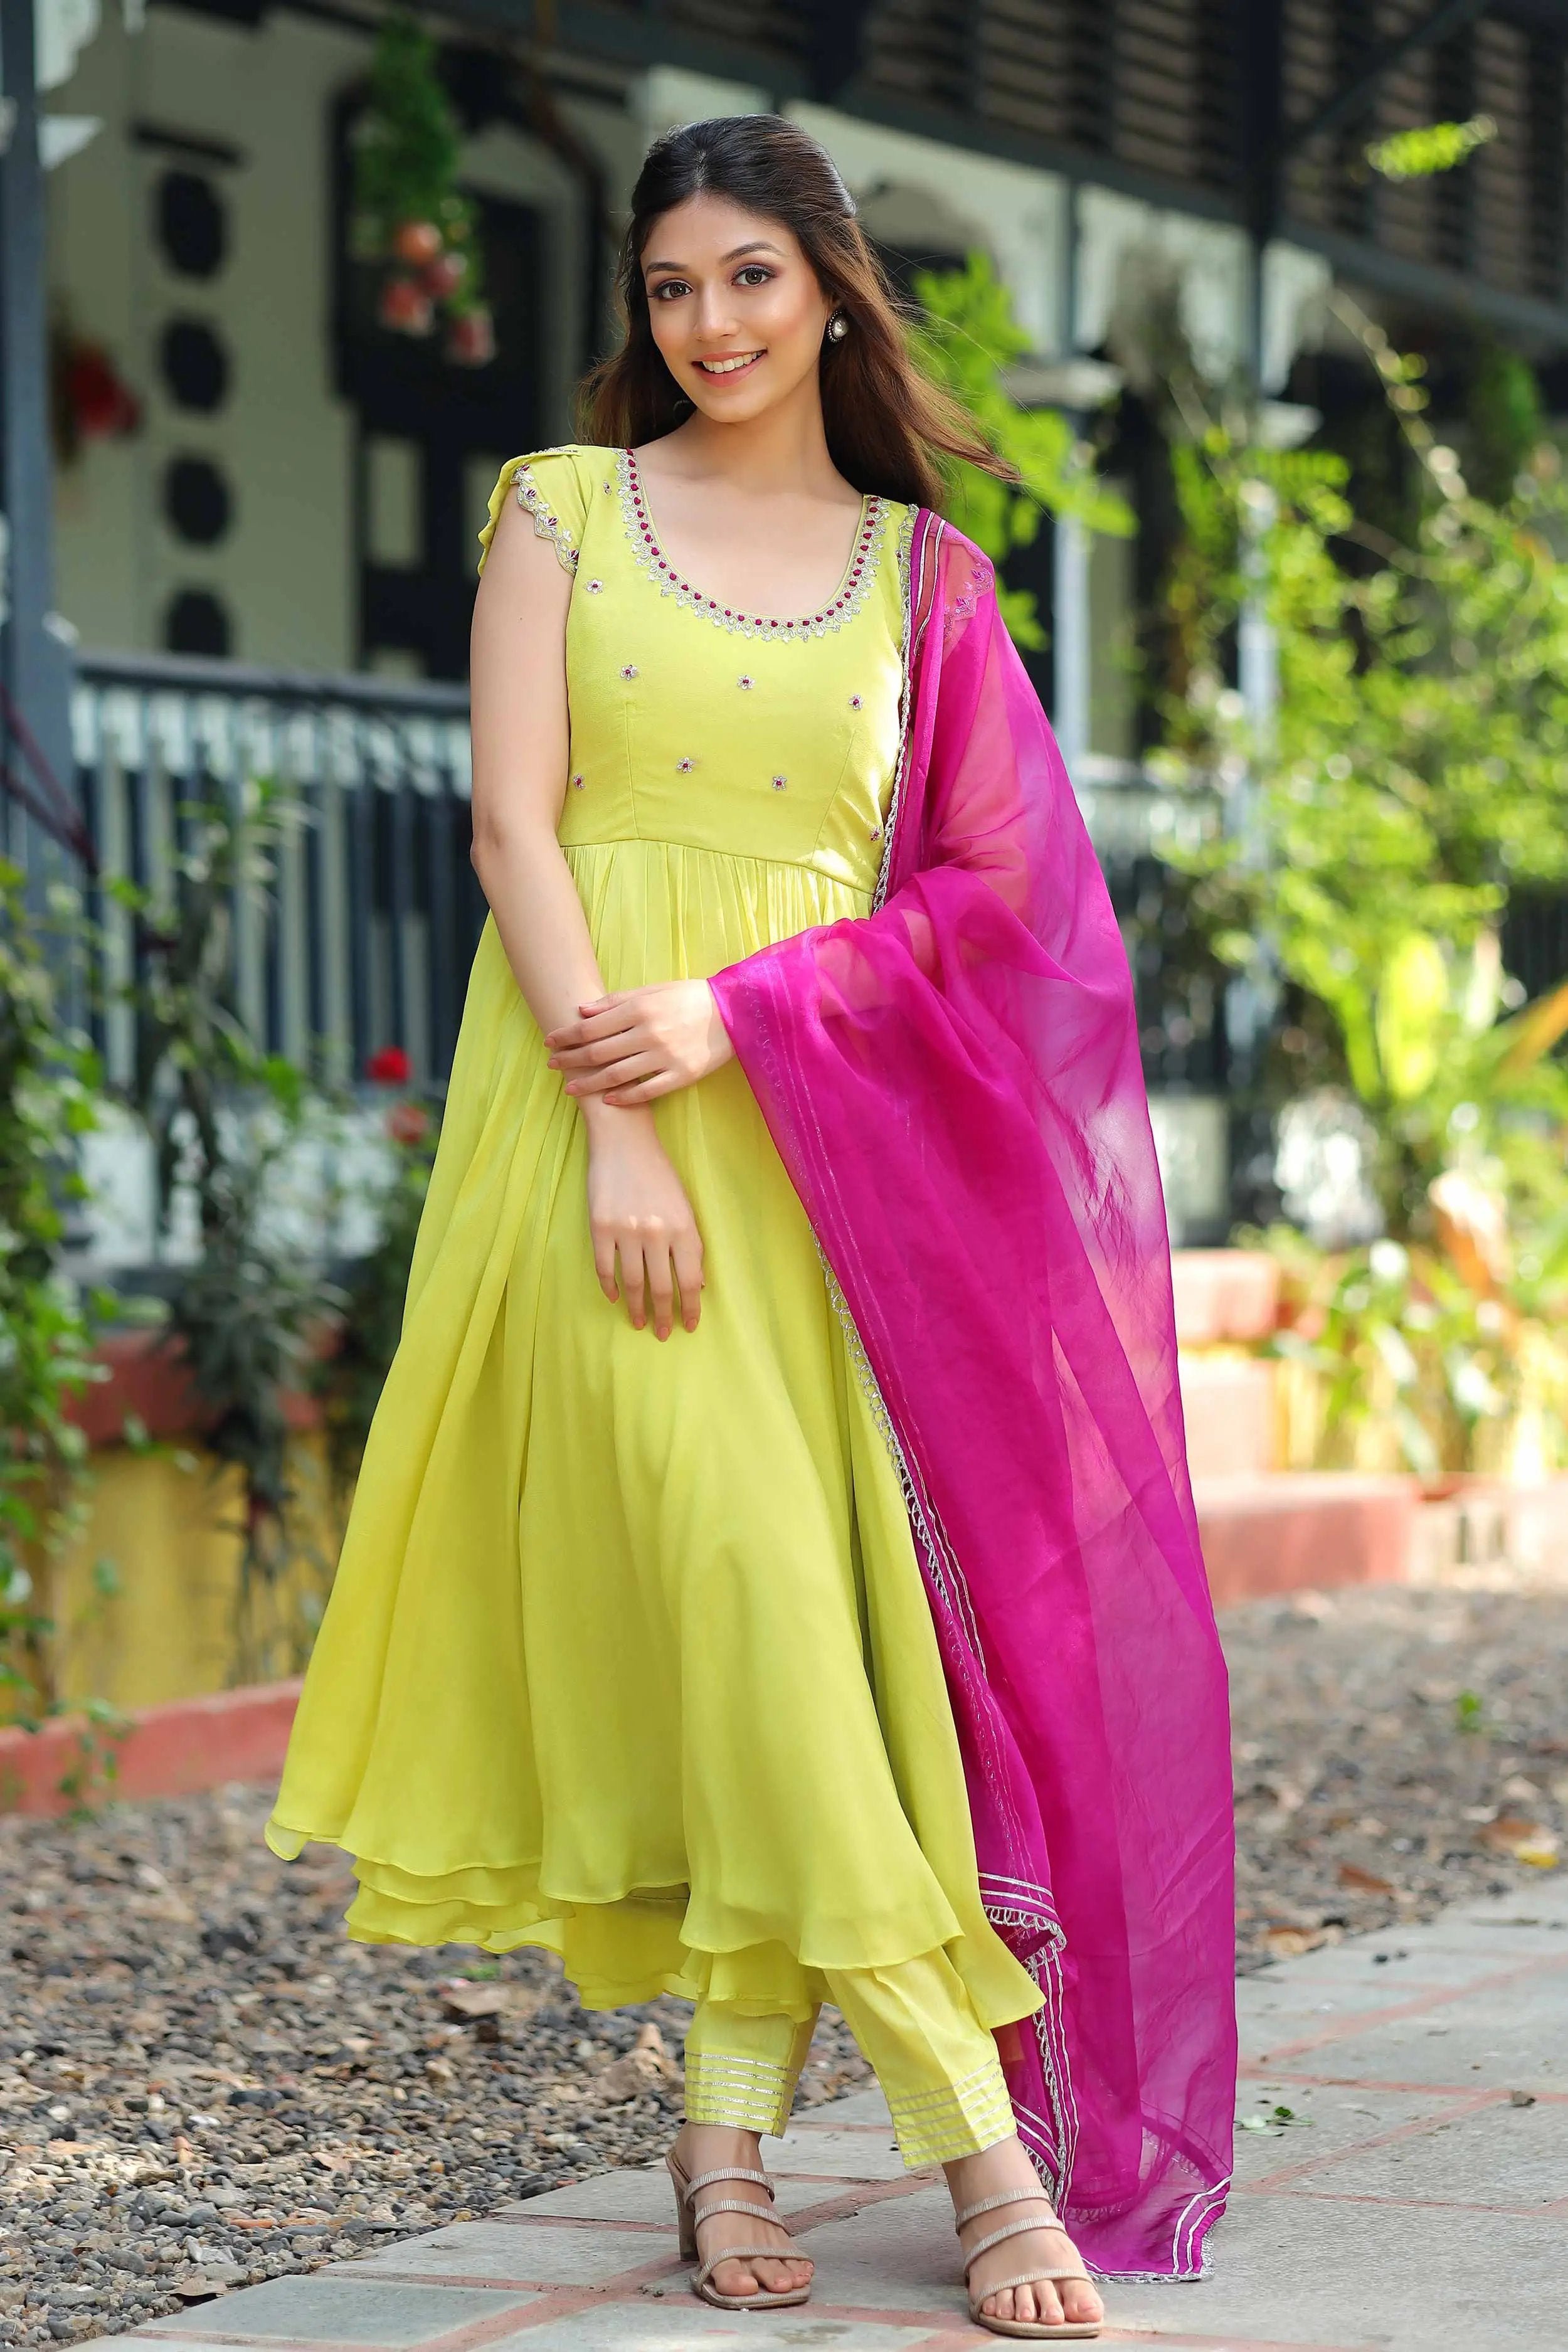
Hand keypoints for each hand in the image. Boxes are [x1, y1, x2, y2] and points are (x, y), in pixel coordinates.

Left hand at [546, 979, 733, 1106]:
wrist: (734, 1013)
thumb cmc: (689, 998)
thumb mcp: (653, 990)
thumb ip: (616, 1001)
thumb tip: (582, 1011)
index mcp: (640, 1008)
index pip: (592, 1027)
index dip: (566, 1036)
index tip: (550, 1041)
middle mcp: (649, 1033)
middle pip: (598, 1052)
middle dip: (570, 1060)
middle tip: (551, 1065)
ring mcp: (665, 1057)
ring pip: (617, 1075)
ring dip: (589, 1084)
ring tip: (570, 1089)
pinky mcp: (681, 1075)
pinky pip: (647, 1091)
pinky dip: (624, 1097)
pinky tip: (608, 1100)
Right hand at [584, 1107, 703, 1336]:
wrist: (623, 1140)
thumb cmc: (658, 1173)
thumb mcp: (683, 1206)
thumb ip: (689, 1244)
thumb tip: (696, 1284)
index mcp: (684, 1227)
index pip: (691, 1280)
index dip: (691, 1308)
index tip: (689, 1326)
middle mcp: (657, 1233)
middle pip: (663, 1288)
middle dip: (664, 1316)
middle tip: (661, 1333)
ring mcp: (627, 1231)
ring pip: (634, 1283)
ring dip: (637, 1308)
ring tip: (639, 1322)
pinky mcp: (600, 1227)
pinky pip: (605, 1268)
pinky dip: (610, 1286)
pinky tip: (615, 1297)